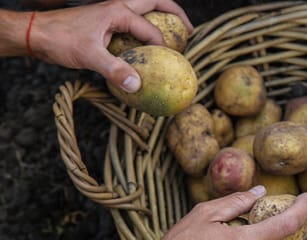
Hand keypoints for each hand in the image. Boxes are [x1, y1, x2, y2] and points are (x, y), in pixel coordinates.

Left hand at [31, 0, 192, 91]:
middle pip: (156, 2)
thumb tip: (136, 85)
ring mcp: (112, 13)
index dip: (164, 47)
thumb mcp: (89, 56)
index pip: (150, 29)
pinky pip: (134, 21)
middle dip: (176, 14)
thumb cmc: (60, 39)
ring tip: (175, 34)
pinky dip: (147, 28)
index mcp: (118, 11)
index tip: (172, 64)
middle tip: (190, 31)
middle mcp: (118, 7)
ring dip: (162, 17)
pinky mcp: (107, 22)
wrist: (37, 33)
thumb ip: (114, 70)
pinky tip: (148, 46)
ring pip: (145, 8)